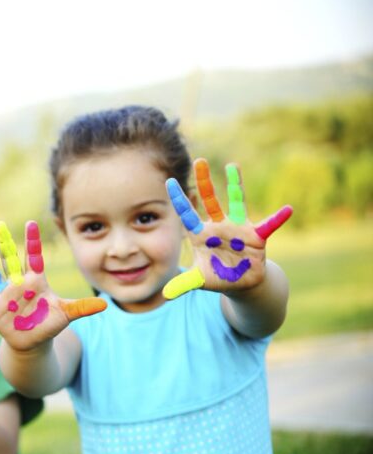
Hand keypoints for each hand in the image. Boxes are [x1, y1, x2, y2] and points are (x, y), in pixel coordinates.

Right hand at [0, 221, 105, 351]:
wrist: (32, 340)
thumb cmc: (48, 323)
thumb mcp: (66, 314)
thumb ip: (82, 308)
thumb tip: (105, 305)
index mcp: (35, 280)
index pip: (34, 257)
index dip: (33, 241)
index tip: (31, 223)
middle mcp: (18, 283)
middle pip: (10, 260)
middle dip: (5, 244)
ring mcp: (4, 294)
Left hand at [164, 158, 292, 298]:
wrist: (241, 283)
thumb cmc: (217, 277)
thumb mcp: (199, 281)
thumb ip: (184, 283)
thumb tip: (165, 293)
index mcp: (201, 235)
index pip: (187, 215)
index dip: (179, 200)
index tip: (169, 182)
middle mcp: (218, 227)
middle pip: (209, 200)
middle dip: (204, 181)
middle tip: (199, 160)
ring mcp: (237, 229)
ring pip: (234, 202)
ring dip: (234, 184)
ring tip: (232, 165)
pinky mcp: (256, 237)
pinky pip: (268, 225)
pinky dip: (278, 219)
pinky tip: (288, 210)